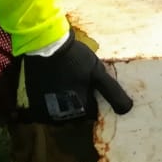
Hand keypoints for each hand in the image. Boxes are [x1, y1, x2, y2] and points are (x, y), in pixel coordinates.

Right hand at [18, 32, 133, 122]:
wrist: (45, 44)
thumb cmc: (75, 58)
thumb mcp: (98, 73)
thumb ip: (112, 92)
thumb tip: (127, 110)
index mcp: (78, 111)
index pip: (93, 114)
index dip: (96, 101)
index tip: (95, 89)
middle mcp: (60, 116)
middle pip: (76, 115)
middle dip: (81, 103)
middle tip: (81, 84)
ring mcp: (45, 111)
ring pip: (61, 112)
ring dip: (66, 103)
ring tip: (69, 83)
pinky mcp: (34, 102)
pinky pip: (47, 107)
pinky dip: (53, 99)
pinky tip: (57, 84)